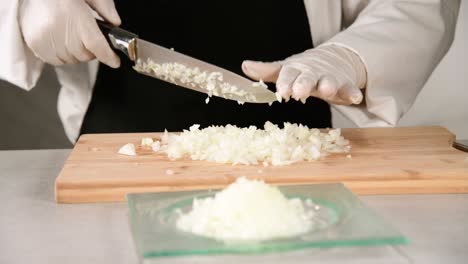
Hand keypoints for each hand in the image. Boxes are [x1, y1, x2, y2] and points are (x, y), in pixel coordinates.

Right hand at [19, 0, 120, 67]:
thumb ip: (105, 6)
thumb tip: (115, 23)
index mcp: (74, 13)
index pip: (95, 44)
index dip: (108, 56)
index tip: (114, 61)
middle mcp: (58, 27)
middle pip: (84, 55)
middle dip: (90, 50)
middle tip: (87, 38)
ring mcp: (44, 37)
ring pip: (71, 60)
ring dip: (75, 53)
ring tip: (71, 37)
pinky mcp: (34, 43)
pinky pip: (55, 61)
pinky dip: (61, 55)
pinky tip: (60, 40)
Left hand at [242, 45, 366, 104]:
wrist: (333, 59)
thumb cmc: (303, 70)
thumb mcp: (285, 69)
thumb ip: (267, 71)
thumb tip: (245, 66)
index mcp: (296, 69)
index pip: (288, 74)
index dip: (284, 82)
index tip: (281, 92)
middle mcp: (312, 72)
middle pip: (307, 77)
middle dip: (303, 84)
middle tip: (299, 93)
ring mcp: (329, 77)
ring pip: (329, 81)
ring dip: (329, 85)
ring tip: (328, 90)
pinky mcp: (344, 84)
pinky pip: (349, 88)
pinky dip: (352, 92)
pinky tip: (355, 98)